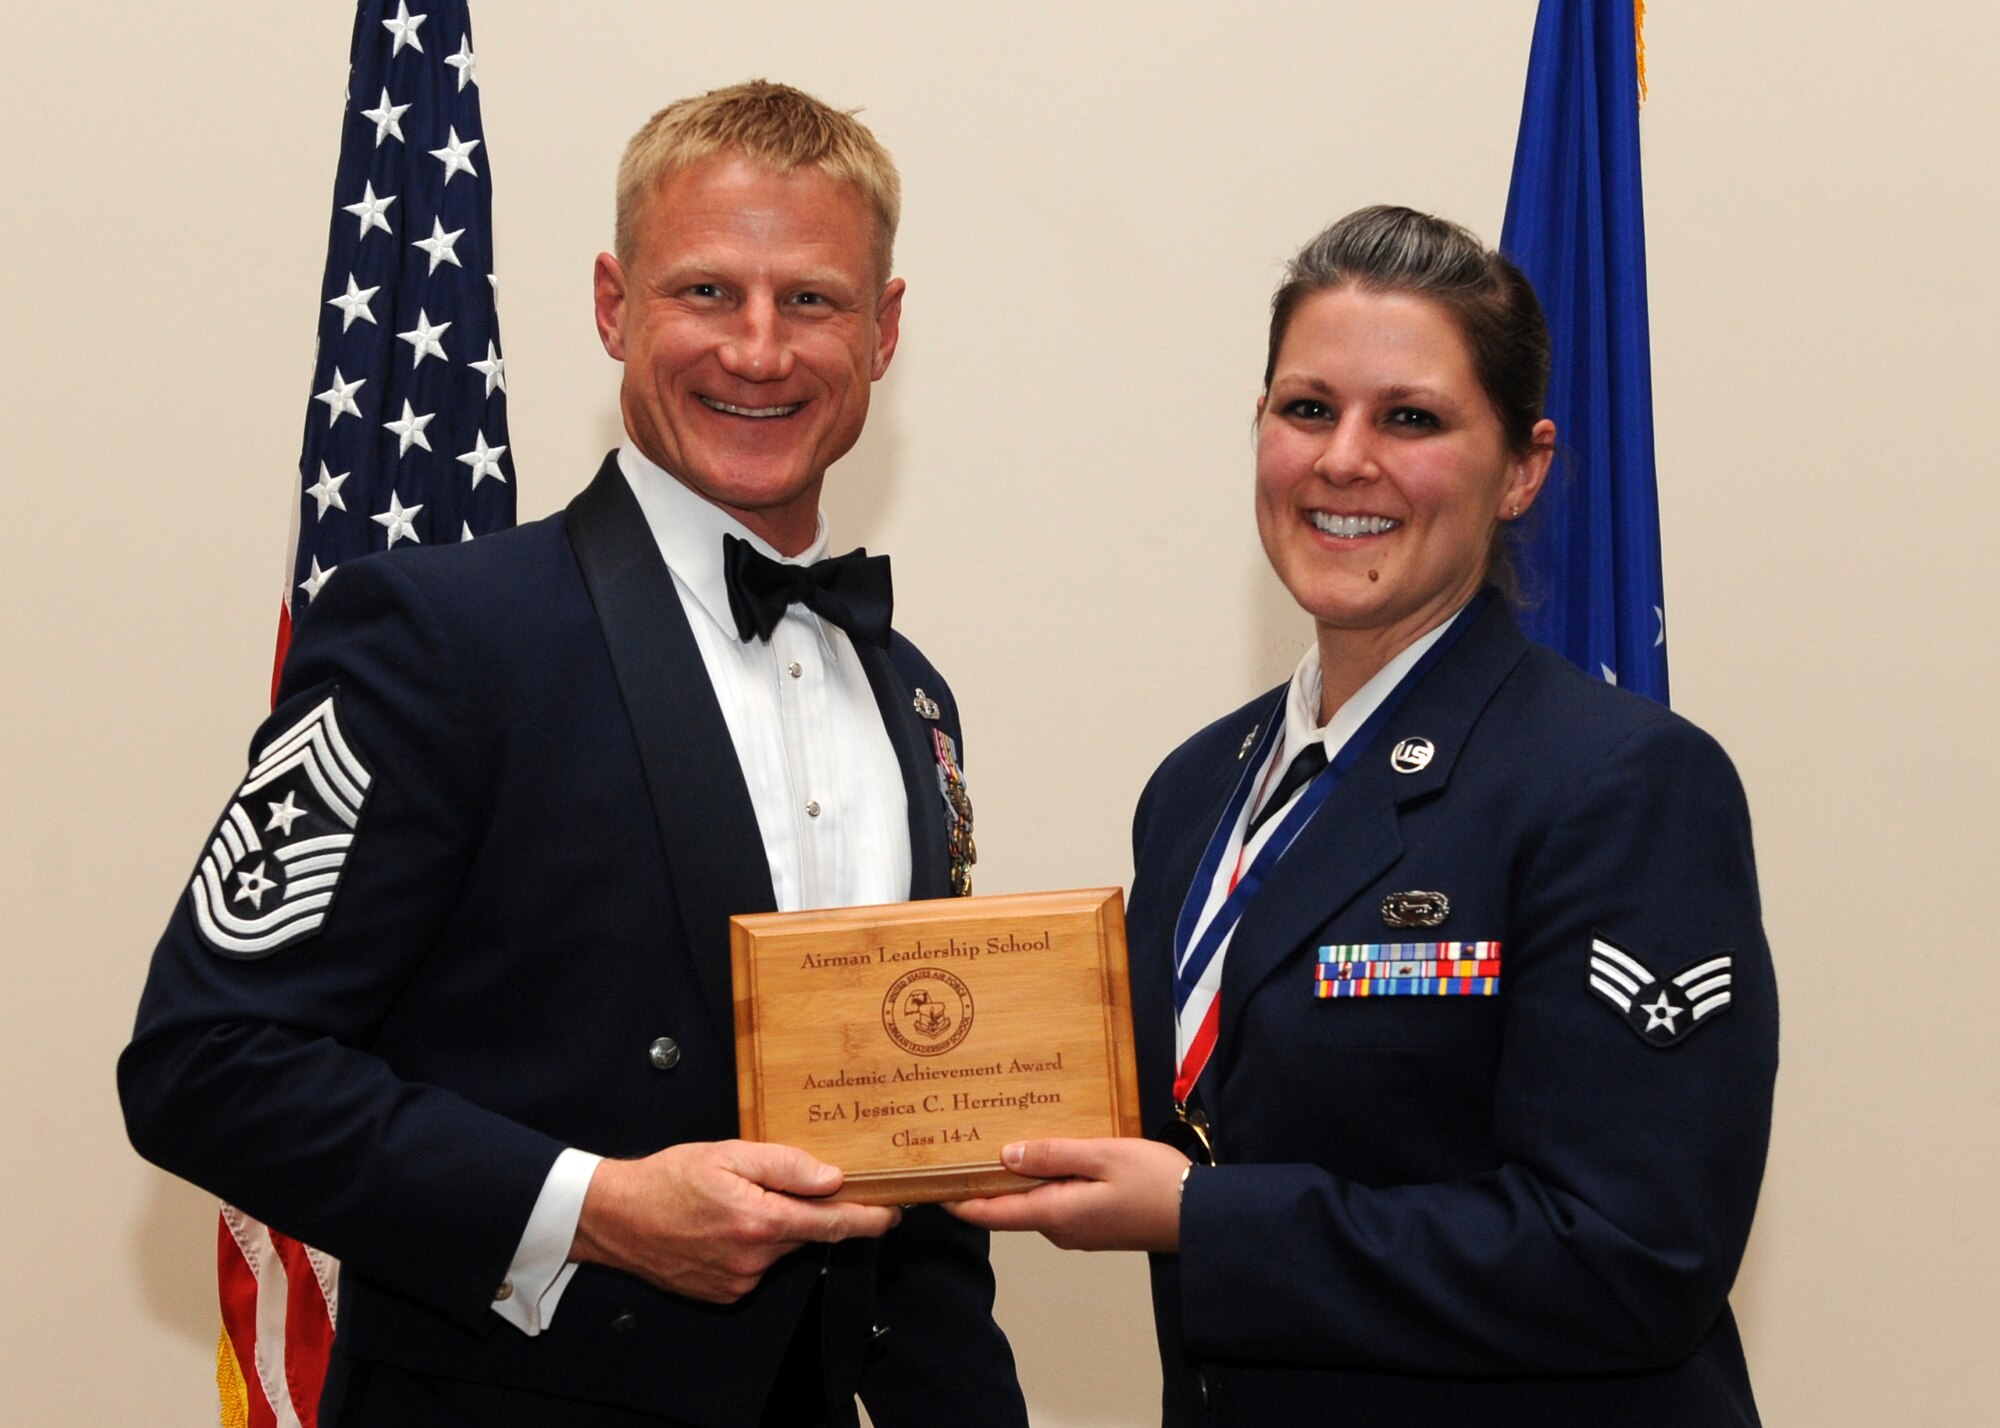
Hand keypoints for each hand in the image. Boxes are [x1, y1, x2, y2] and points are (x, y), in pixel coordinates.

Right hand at [570, 1140, 899, 1302]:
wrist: (616, 1217)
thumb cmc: (668, 1179)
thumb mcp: (729, 1153)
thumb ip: (786, 1165)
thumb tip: (832, 1179)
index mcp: (761, 1221)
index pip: (834, 1224)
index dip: (869, 1219)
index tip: (893, 1212)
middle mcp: (755, 1258)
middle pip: (806, 1233)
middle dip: (804, 1210)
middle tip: (776, 1183)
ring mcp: (740, 1281)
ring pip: (780, 1249)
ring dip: (773, 1226)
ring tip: (736, 1200)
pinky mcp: (725, 1293)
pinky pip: (756, 1265)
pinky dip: (752, 1245)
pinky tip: (723, 1226)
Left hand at [946, 1138, 1190, 1251]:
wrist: (1199, 1217)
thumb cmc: (1154, 1184)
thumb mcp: (1102, 1156)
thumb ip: (1053, 1154)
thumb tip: (1005, 1154)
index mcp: (1054, 1214)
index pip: (989, 1213)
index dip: (955, 1200)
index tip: (928, 1180)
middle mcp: (1059, 1229)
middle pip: (1006, 1205)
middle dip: (982, 1179)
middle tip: (961, 1142)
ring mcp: (1076, 1229)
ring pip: (1031, 1201)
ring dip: (1012, 1176)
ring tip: (996, 1138)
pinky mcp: (1092, 1223)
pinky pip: (1054, 1200)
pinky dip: (1039, 1180)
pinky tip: (1042, 1153)